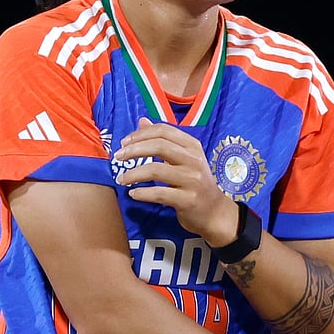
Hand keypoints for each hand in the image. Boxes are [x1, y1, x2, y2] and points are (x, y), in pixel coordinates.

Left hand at [113, 117, 238, 245]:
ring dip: (133, 174)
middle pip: (160, 146)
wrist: (214, 211)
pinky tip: (133, 193)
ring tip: (121, 179)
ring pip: (156, 170)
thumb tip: (142, 121)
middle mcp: (194, 160)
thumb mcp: (184, 158)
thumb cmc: (195, 182)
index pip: (164, 131)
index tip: (124, 143)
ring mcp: (192, 180)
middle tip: (118, 157)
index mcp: (192, 146)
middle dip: (134, 150)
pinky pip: (159, 194)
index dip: (141, 134)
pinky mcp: (188, 199)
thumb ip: (163, 140)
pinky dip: (142, 193)